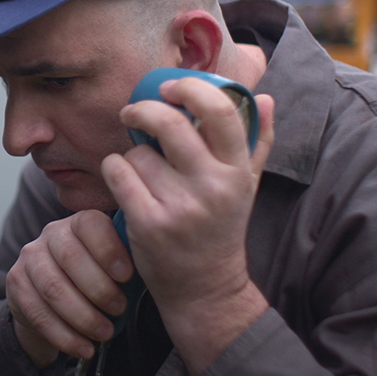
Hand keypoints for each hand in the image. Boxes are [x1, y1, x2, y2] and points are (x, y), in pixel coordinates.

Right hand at [6, 210, 133, 366]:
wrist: (56, 301)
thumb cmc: (98, 279)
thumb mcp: (115, 265)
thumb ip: (130, 258)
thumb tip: (155, 262)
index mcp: (79, 222)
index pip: (90, 225)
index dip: (109, 250)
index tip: (128, 276)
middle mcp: (50, 234)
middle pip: (70, 257)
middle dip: (99, 288)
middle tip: (120, 310)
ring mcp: (29, 258)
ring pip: (53, 288)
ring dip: (82, 316)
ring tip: (105, 333)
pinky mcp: (16, 283)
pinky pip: (38, 312)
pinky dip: (64, 335)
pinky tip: (84, 348)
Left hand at [101, 77, 274, 373]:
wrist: (205, 288)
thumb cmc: (221, 227)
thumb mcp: (247, 186)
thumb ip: (259, 141)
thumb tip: (263, 97)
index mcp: (237, 171)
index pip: (221, 111)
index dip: (190, 89)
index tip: (168, 87)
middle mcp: (212, 186)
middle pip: (168, 123)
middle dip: (142, 110)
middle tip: (131, 112)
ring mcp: (179, 206)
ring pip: (137, 152)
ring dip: (131, 156)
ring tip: (142, 174)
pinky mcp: (148, 223)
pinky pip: (117, 173)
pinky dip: (113, 170)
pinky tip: (121, 180)